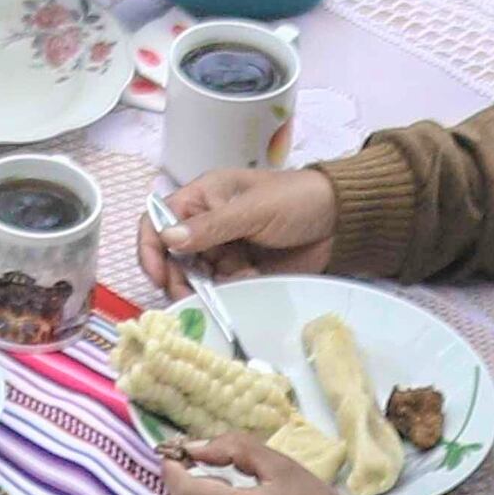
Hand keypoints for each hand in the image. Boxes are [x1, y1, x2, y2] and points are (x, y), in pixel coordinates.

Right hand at [153, 164, 341, 280]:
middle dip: (178, 277)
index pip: (158, 219)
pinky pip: (221, 287)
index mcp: (202, 198)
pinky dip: (228, 291)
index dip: (151, 246)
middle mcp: (206, 224)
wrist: (342, 221)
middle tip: (190, 296)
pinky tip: (248, 283)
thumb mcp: (253, 209)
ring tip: (229, 287)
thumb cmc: (297, 199)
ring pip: (196, 276)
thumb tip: (168, 238)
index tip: (157, 274)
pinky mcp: (241, 271)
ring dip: (206, 286)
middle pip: (172, 256)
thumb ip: (211, 226)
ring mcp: (223, 249)